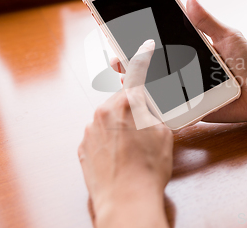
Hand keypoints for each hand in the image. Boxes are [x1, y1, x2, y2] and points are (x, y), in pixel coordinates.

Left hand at [78, 40, 172, 227]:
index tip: (144, 46)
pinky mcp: (84, 147)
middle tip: (145, 126)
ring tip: (133, 149)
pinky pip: (99, 135)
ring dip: (120, 126)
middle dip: (133, 107)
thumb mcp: (163, 134)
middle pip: (121, 99)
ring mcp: (91, 130)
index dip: (143, 57)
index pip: (137, 72)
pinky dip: (109, 140)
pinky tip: (121, 156)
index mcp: (127, 104)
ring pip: (109, 118)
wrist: (125, 201)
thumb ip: (154, 112)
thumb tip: (148, 106)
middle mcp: (104, 112)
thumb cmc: (147, 170)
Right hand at [109, 0, 246, 124]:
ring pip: (151, 84)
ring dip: (133, 79)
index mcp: (188, 48)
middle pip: (149, 62)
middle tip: (117, 54)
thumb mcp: (228, 38)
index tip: (121, 24)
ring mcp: (181, 87)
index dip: (140, 33)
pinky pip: (164, 106)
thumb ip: (208, 22)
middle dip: (128, 58)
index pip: (160, 39)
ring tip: (123, 74)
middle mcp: (180, 67)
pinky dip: (148, 102)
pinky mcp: (185, 106)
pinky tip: (136, 97)